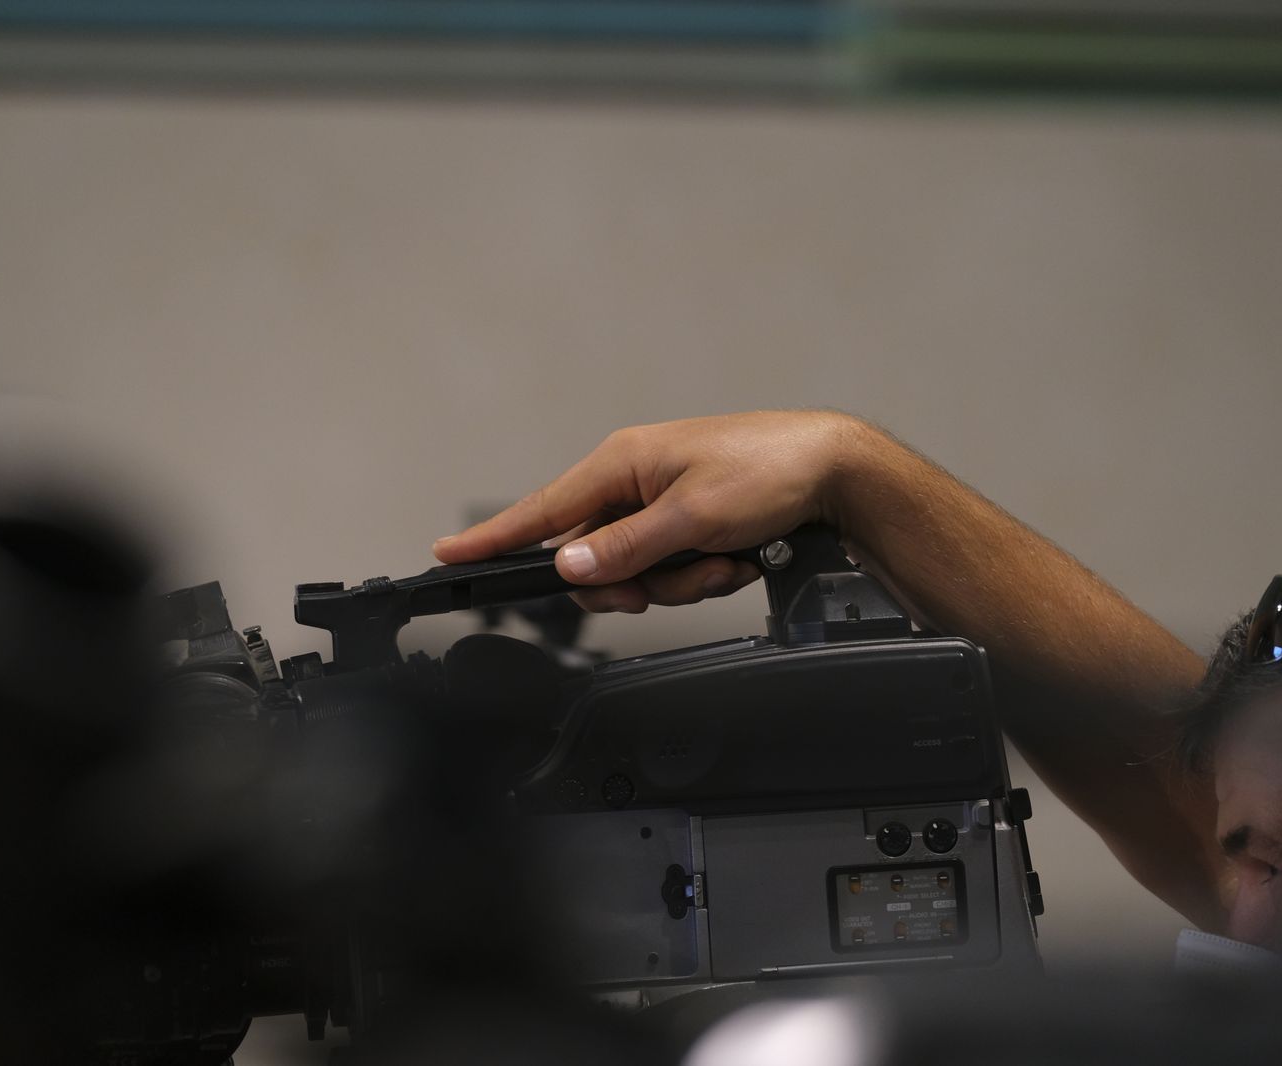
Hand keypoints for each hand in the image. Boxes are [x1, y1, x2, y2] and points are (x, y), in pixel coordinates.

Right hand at [432, 411, 866, 611]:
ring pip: (637, 573)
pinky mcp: (688, 523)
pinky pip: (671, 570)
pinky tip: (735, 559)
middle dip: (634, 582)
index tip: (448, 553)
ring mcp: (661, 504)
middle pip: (592, 559)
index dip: (493, 536)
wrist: (834, 471)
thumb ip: (624, 547)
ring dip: (682, 580)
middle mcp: (634, 480)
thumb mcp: (692, 517)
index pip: (542, 509)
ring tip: (723, 558)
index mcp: (622, 462)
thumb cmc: (769, 469)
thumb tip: (568, 565)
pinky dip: (703, 574)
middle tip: (668, 579)